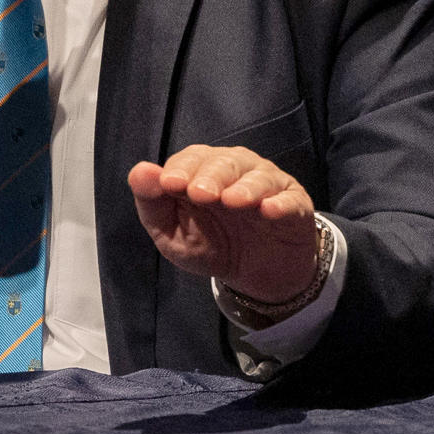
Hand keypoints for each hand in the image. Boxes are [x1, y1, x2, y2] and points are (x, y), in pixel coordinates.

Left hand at [130, 145, 319, 302]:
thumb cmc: (212, 245)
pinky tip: (268, 210)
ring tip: (233, 201)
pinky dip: (279, 202)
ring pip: (258, 175)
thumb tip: (139, 171)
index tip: (169, 184)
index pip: (192, 158)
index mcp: (204, 172)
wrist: (256, 275)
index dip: (182, 168)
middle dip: (211, 175)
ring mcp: (268, 184)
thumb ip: (153, 205)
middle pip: (225, 161)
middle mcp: (237, 170)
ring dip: (244, 186)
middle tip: (201, 194)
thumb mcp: (173, 235)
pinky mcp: (294, 203)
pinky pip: (289, 198)